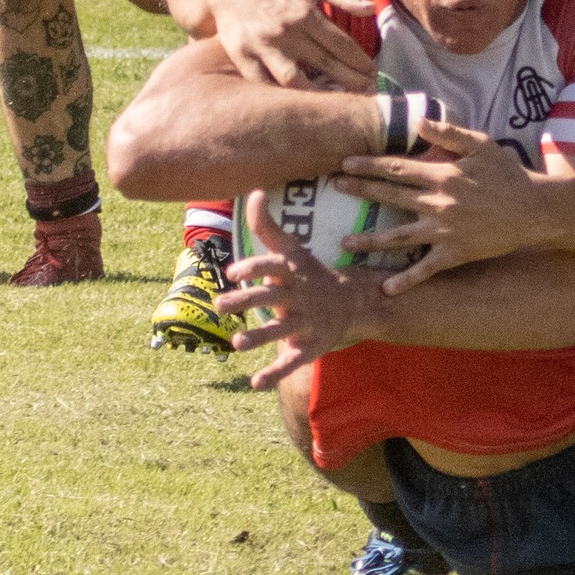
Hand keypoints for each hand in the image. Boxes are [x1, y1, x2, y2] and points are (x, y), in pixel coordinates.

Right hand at [206, 0, 377, 90]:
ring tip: (336, 105)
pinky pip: (262, 83)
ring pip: (294, 80)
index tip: (373, 75)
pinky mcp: (242, 55)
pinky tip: (296, 106)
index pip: (340, 44)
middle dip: (349, 81)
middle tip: (366, 95)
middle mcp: (286, 31)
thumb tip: (371, 10)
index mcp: (305, 13)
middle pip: (324, 64)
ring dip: (317, 95)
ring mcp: (262, 46)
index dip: (360, 61)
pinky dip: (279, 96)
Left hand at [214, 189, 380, 387]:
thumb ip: (267, 226)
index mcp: (293, 272)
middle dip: (247, 301)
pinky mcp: (310, 346)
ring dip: (258, 337)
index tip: (233, 271)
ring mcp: (306, 322)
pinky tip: (255, 384)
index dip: (254, 268)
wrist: (353, 303)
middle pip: (272, 298)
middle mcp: (300, 296)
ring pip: (280, 330)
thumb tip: (254, 191)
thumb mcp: (292, 249)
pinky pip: (292, 361)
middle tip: (220, 304)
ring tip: (236, 343)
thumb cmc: (311, 273)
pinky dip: (274, 373)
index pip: (273, 267)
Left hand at [332, 121, 549, 294]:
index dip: (369, 165)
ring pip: (399, 236)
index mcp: (442, 175)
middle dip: (360, 191)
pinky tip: (386, 289)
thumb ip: (448, 133)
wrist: (534, 210)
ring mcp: (444, 231)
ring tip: (345, 241)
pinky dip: (406, 280)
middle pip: (390, 196)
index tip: (345, 163)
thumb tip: (418, 122)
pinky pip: (426, 269)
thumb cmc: (509, 174)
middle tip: (334, 188)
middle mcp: (438, 203)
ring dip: (370, 239)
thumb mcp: (481, 144)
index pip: (397, 168)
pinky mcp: (454, 253)